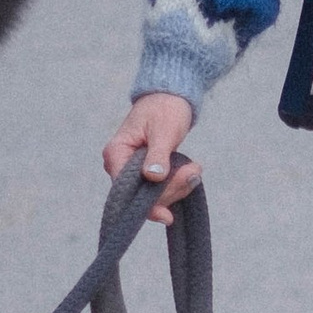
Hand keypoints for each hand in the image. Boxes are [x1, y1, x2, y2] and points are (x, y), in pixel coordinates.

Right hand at [102, 92, 200, 218]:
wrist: (170, 96)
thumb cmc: (164, 108)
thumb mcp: (163, 130)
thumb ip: (158, 155)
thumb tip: (152, 178)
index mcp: (116, 153)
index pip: (126, 191)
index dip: (147, 205)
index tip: (167, 216)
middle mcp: (119, 164)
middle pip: (142, 196)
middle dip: (171, 189)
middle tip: (195, 171)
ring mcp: (131, 170)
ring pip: (154, 195)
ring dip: (178, 186)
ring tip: (195, 168)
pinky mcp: (145, 172)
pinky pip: (161, 188)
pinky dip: (177, 183)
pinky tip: (191, 171)